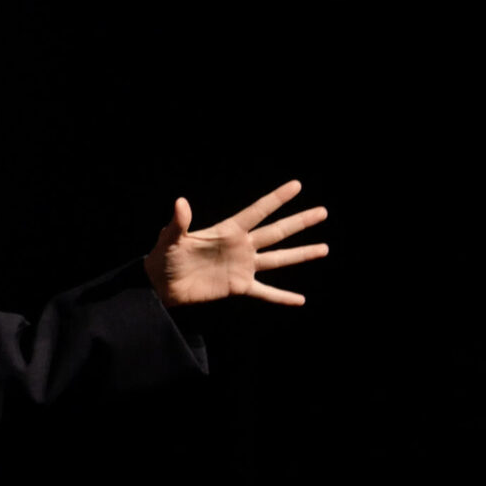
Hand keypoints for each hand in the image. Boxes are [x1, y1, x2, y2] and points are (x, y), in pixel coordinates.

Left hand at [144, 180, 328, 306]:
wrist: (161, 285)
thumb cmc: (164, 257)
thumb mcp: (171, 238)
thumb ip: (180, 222)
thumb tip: (181, 202)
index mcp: (228, 231)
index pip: (257, 211)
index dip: (277, 198)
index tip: (296, 185)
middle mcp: (241, 246)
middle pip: (276, 231)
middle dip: (300, 222)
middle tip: (323, 211)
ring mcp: (242, 266)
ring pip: (278, 258)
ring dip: (301, 254)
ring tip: (324, 248)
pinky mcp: (239, 286)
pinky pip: (265, 292)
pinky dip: (282, 297)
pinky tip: (300, 300)